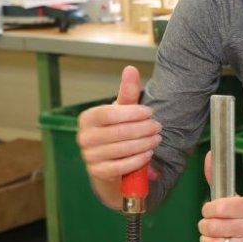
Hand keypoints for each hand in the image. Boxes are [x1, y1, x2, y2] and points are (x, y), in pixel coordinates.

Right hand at [76, 66, 160, 204]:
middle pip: (118, 132)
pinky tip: (148, 154)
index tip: (149, 112)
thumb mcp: (122, 111)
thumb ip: (127, 92)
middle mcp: (84, 137)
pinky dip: (138, 160)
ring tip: (157, 139)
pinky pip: (121, 166)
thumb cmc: (117, 131)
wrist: (110, 163)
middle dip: (143, 129)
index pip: (109, 114)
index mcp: (87, 118)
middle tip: (158, 127)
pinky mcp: (99, 172)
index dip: (132, 113)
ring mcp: (89, 156)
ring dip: (144, 144)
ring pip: (122, 149)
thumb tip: (131, 68)